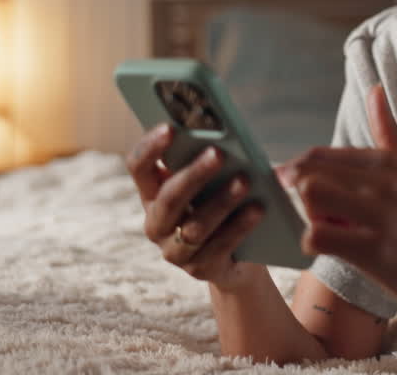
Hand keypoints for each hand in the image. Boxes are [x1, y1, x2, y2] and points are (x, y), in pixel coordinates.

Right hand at [125, 124, 268, 290]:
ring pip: (194, 227)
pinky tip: (258, 209)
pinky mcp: (199, 270)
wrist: (238, 256)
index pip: (138, 167)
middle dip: (194, 175)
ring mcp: (174, 251)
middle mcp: (156, 223)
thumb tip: (222, 134)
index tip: (170, 127)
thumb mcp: (210, 181)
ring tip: (245, 181)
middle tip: (218, 153)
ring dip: (221, 202)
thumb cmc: (221, 202)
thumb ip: (207, 159)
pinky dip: (239, 226)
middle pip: (169, 198)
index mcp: (152, 193)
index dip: (150, 147)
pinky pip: (218, 247)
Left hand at [280, 85, 396, 325]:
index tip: (293, 186)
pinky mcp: (376, 251)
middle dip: (302, 196)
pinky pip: (319, 237)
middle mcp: (386, 182)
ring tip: (328, 228)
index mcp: (391, 161)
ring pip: (311, 197)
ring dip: (308, 216)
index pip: (321, 155)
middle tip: (319, 214)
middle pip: (310, 173)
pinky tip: (331, 250)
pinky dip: (314, 245)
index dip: (299, 171)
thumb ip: (389, 133)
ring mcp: (382, 215)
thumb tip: (374, 89)